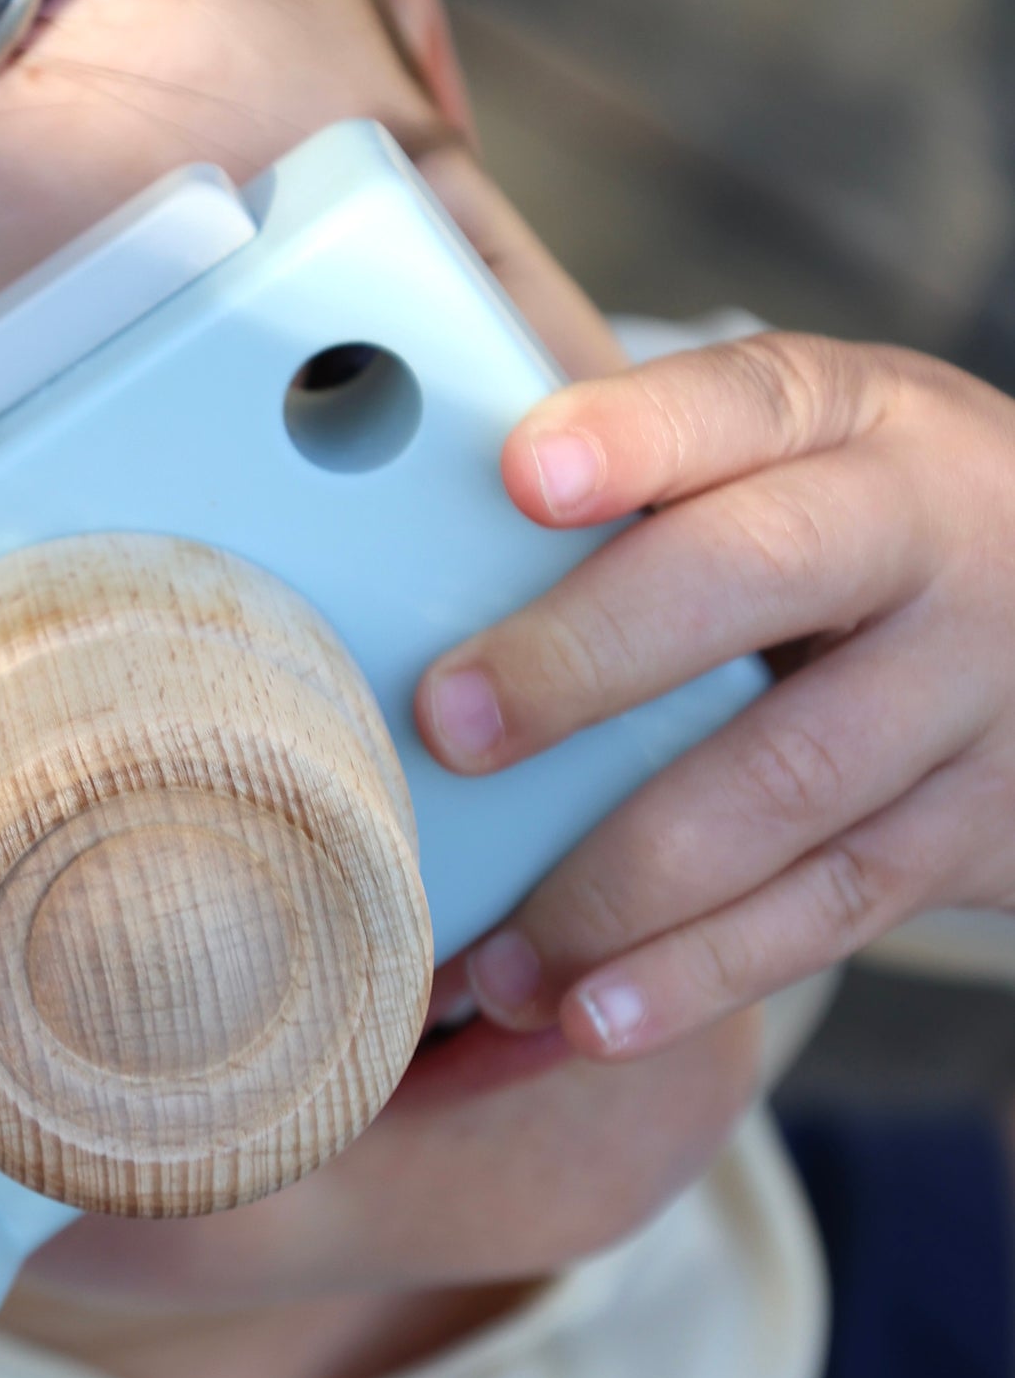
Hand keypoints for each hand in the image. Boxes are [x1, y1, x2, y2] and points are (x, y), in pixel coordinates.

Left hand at [414, 334, 1014, 1057]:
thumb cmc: (864, 526)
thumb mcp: (800, 442)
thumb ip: (648, 441)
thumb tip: (419, 363)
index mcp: (860, 418)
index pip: (747, 400)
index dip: (637, 437)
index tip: (523, 474)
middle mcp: (931, 538)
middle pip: (761, 585)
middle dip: (592, 658)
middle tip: (451, 723)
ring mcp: (968, 693)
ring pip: (789, 785)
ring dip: (623, 879)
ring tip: (492, 944)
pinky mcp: (974, 830)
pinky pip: (828, 912)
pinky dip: (697, 974)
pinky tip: (588, 1014)